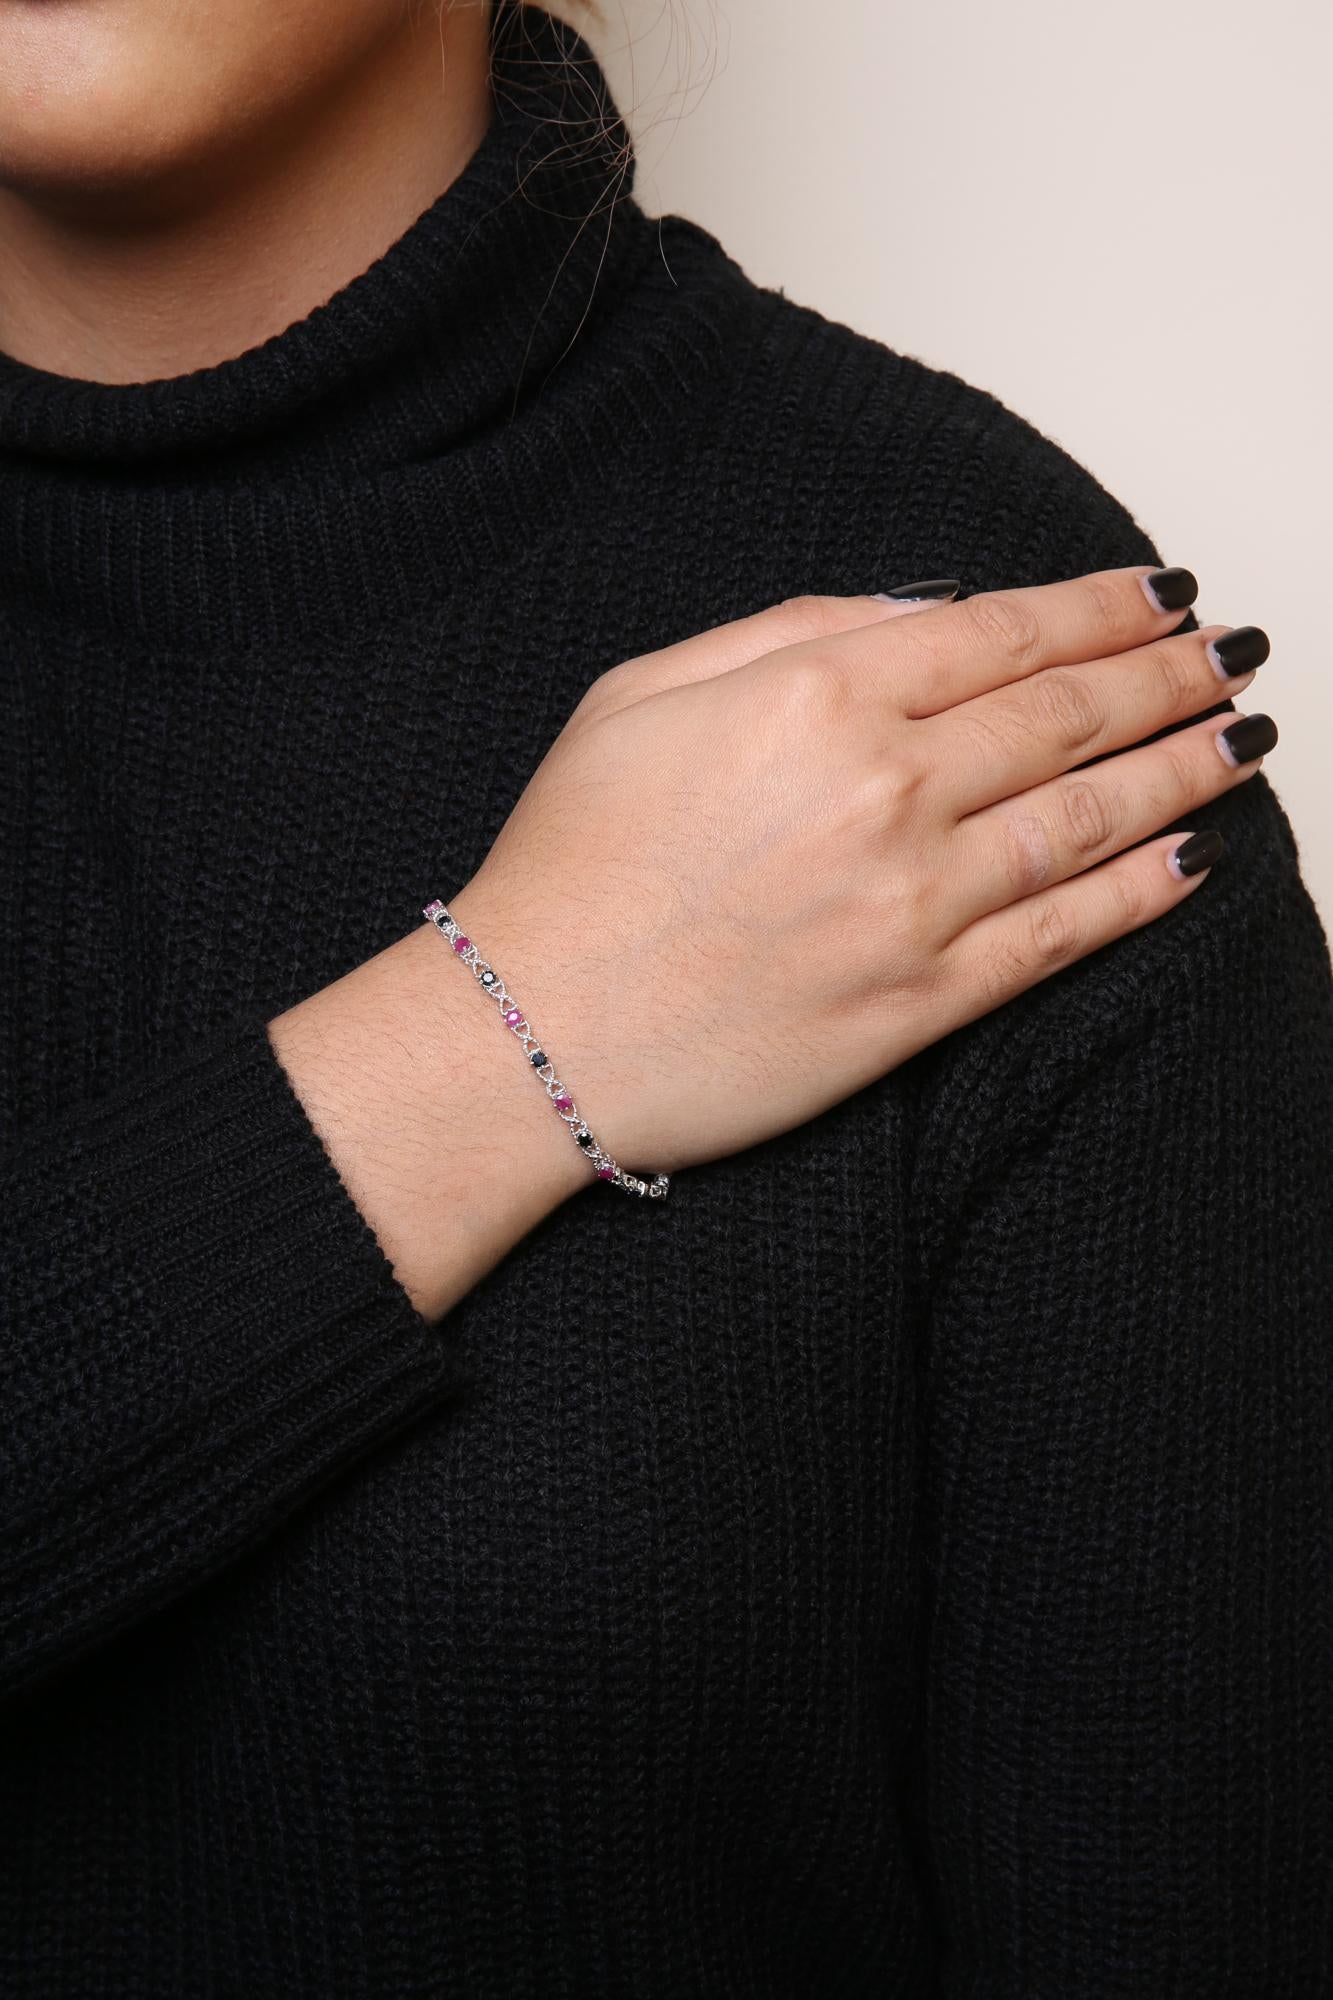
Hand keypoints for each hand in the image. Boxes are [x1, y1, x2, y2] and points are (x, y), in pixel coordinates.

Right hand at [443, 566, 1272, 1178]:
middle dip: (1166, 674)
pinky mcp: (920, 1003)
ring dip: (1183, 768)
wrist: (530, 1030)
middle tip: (1227, 652)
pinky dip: (1140, 892)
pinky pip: (1060, 935)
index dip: (1103, 607)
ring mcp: (911, 901)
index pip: (1005, 632)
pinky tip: (1196, 858)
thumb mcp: (642, 690)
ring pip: (1089, 817)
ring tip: (1243, 735)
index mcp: (815, 694)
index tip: (1160, 593)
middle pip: (1067, 713)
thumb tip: (924, 613)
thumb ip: (790, 631)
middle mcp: (884, 788)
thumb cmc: (570, 859)